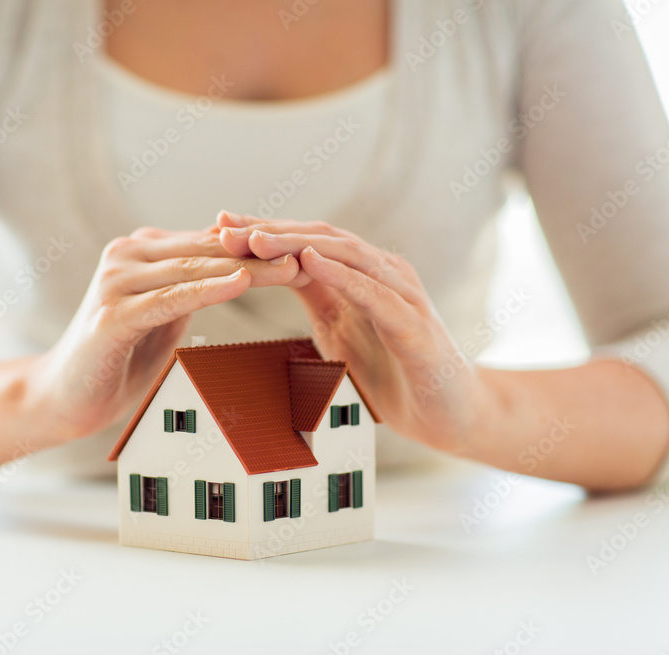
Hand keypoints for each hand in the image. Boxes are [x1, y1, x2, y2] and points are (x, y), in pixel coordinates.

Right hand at [24, 226, 299, 441]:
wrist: (63, 398)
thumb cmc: (119, 360)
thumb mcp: (163, 316)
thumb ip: (191, 288)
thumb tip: (239, 269)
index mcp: (141, 252)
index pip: (211, 243)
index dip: (258, 246)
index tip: (304, 251)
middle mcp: (126, 256)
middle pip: (208, 251)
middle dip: (262, 253)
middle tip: (311, 256)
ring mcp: (115, 282)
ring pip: (194, 269)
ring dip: (248, 269)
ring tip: (292, 268)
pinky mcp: (112, 315)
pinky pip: (170, 299)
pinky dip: (207, 290)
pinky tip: (241, 284)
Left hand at [216, 212, 493, 453]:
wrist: (450, 415)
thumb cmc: (394, 371)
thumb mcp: (340, 330)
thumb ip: (315, 297)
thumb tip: (270, 273)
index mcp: (361, 275)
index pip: (306, 243)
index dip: (264, 232)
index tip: (219, 226)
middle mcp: (383, 274)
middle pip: (321, 240)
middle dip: (270, 232)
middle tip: (223, 228)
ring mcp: (402, 296)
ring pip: (346, 257)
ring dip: (297, 245)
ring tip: (255, 238)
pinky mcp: (415, 326)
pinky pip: (375, 294)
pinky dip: (342, 275)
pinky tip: (311, 262)